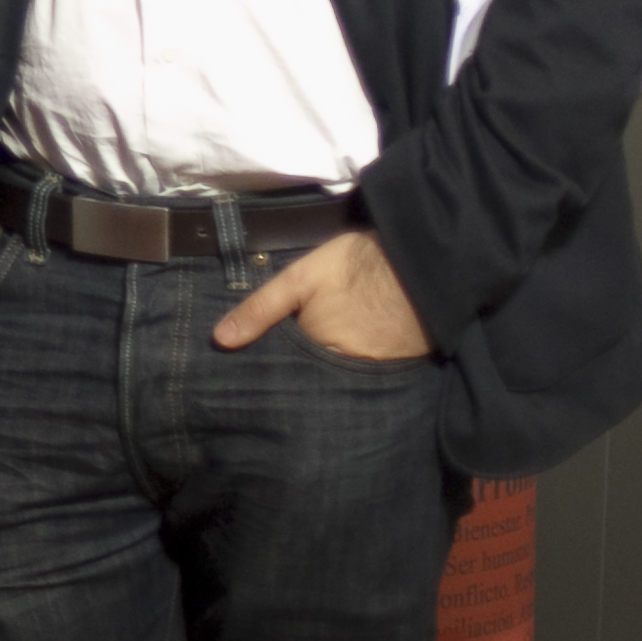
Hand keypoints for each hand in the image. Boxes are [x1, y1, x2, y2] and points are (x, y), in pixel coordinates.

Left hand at [213, 230, 434, 363]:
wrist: (421, 262)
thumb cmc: (354, 267)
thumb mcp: (298, 280)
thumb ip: (260, 310)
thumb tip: (220, 340)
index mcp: (316, 354)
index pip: (286, 371)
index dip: (273, 366)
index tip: (255, 369)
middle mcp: (345, 373)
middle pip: (313, 379)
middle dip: (299, 374)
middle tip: (288, 364)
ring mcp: (374, 374)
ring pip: (339, 378)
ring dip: (327, 373)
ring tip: (315, 361)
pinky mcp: (399, 369)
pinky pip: (367, 375)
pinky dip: (356, 368)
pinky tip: (352, 351)